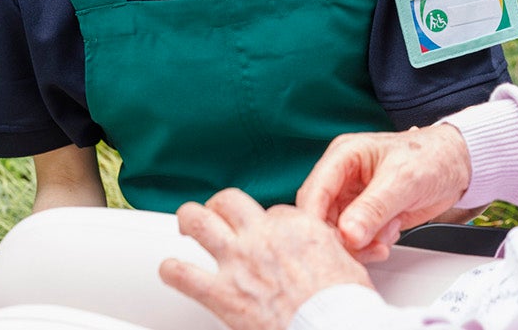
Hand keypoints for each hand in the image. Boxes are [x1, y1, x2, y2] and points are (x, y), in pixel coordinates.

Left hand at [160, 188, 373, 329]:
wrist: (332, 328)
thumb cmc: (343, 305)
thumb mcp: (346, 263)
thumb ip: (326, 249)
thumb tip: (327, 251)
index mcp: (298, 227)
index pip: (274, 210)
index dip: (268, 221)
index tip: (267, 232)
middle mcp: (264, 237)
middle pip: (230, 201)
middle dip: (221, 205)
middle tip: (217, 214)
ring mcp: (239, 262)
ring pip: (198, 221)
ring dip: (188, 220)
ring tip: (186, 225)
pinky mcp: (222, 294)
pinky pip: (181, 273)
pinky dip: (171, 270)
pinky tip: (171, 270)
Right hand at [296, 124, 471, 261]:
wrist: (457, 165)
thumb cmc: (432, 157)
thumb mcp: (403, 180)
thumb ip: (374, 207)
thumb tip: (348, 233)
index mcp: (344, 155)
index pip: (315, 190)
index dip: (314, 219)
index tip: (327, 242)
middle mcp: (343, 177)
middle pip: (322, 217)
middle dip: (341, 237)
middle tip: (364, 248)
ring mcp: (354, 198)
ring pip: (338, 233)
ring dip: (359, 245)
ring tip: (383, 242)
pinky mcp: (366, 216)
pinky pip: (356, 240)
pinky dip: (371, 246)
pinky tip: (389, 236)